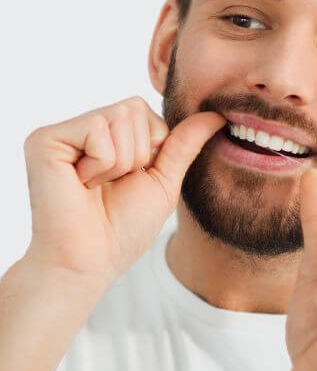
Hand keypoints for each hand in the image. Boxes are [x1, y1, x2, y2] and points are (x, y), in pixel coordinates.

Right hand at [23, 96, 225, 287]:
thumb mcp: (164, 181)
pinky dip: (101, 164)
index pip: (145, 111)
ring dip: (120, 163)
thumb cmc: (123, 228)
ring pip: (119, 117)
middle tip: (110, 185)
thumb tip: (217, 115)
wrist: (91, 261)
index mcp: (106, 135)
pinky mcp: (45, 140)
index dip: (151, 149)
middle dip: (137, 155)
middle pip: (134, 109)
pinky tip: (80, 184)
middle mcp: (82, 128)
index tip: (128, 180)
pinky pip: (97, 129)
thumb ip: (185, 143)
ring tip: (94, 186)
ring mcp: (62, 132)